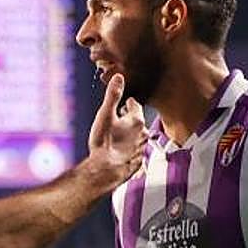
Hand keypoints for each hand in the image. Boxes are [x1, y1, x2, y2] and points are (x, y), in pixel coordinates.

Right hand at [83, 74, 148, 190]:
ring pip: (137, 137)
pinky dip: (130, 151)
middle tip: (119, 118)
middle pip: (137, 121)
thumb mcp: (105, 115)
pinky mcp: (138, 162)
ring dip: (129, 135)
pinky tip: (122, 153)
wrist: (105, 171)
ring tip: (119, 136)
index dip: (128, 103)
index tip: (125, 102)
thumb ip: (113, 95)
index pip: (135, 105)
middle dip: (129, 119)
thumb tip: (119, 76)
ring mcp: (141, 149)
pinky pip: (136, 153)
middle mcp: (143, 134)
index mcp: (136, 120)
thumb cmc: (104, 143)